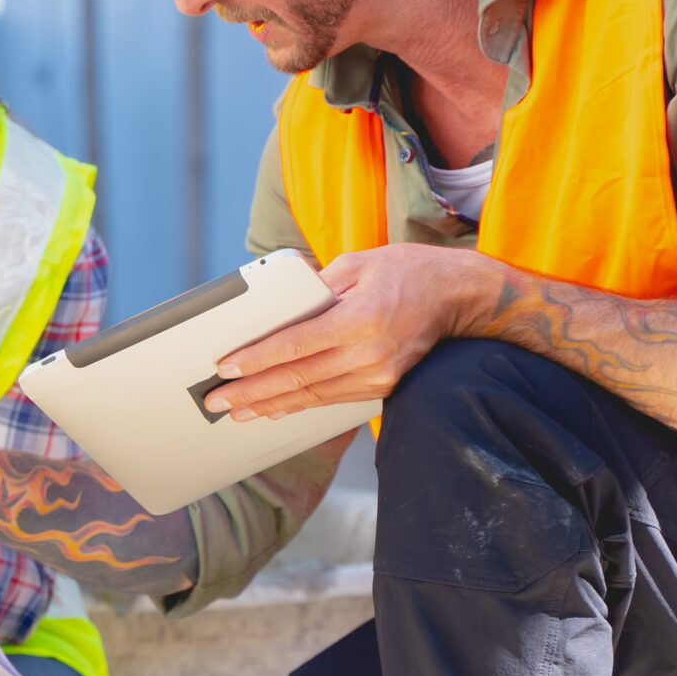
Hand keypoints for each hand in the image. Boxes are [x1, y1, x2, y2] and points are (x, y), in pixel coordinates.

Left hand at [203, 244, 487, 419]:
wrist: (460, 296)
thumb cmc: (408, 272)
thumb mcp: (358, 263)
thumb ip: (314, 286)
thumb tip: (274, 306)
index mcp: (360, 318)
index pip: (296, 345)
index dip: (257, 359)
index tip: (225, 367)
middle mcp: (369, 353)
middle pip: (298, 378)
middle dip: (252, 392)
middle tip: (216, 401)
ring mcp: (379, 375)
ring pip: (313, 396)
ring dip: (270, 405)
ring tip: (236, 412)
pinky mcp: (384, 386)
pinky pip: (332, 400)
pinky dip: (300, 405)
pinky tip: (274, 409)